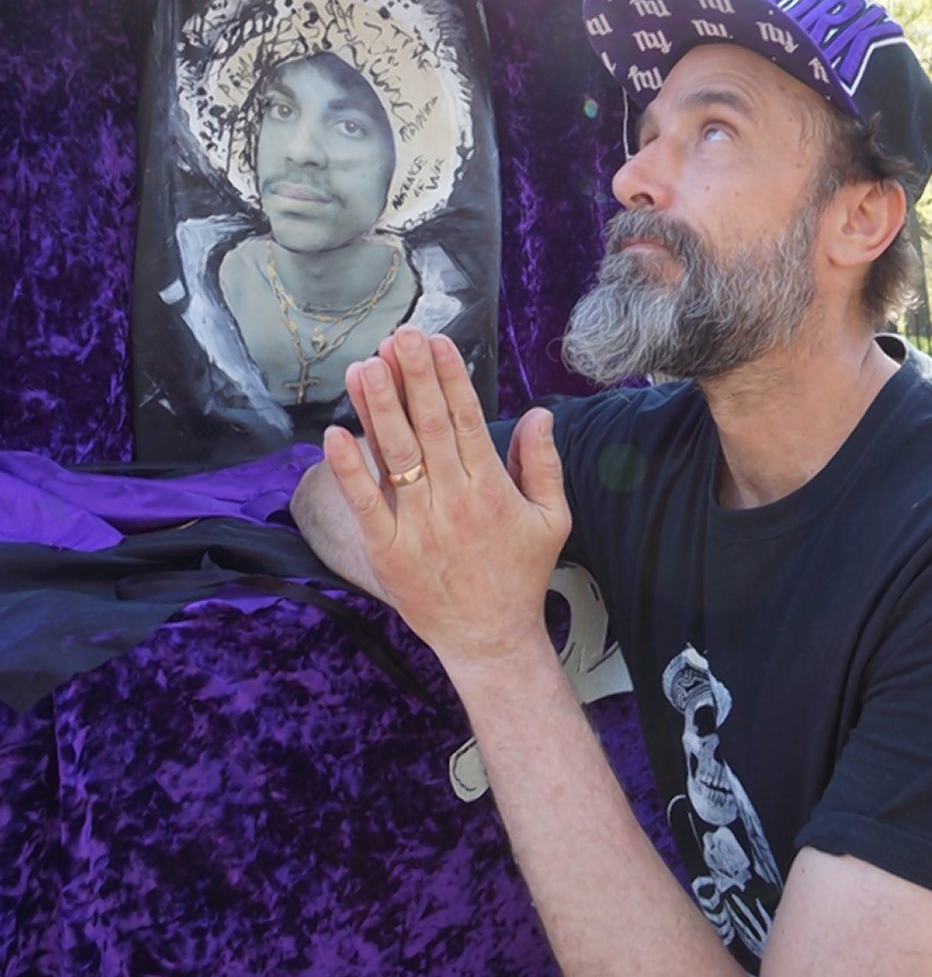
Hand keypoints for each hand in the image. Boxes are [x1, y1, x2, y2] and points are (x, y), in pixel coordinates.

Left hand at [323, 329, 570, 678]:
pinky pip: (365, 504)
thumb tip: (538, 413)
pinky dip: (349, 471)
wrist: (491, 639)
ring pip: (395, 456)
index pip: (466, 419)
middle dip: (413, 377)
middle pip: (428, 426)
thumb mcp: (553, 518)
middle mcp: (453, 500)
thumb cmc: (521, 574)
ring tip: (364, 367)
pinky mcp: (387, 552)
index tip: (436, 341)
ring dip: (378, 409)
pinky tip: (334, 436)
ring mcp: (418, 526)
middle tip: (399, 336)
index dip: (449, 377)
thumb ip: (543, 464)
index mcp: (491, 487)